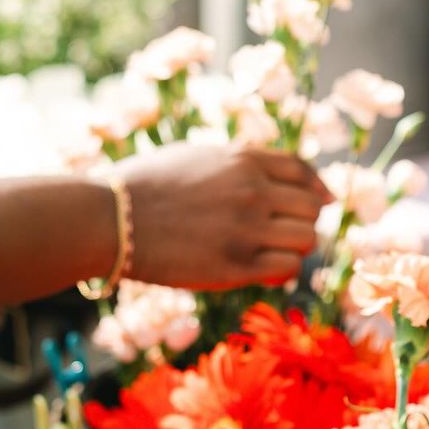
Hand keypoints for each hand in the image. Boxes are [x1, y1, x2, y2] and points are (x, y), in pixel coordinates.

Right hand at [116, 144, 330, 290]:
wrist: (108, 218)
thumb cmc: (142, 186)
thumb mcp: (195, 156)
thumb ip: (235, 164)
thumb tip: (269, 179)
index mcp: (242, 159)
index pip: (302, 170)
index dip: (316, 188)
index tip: (320, 201)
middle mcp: (252, 190)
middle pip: (311, 208)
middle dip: (302, 220)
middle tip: (284, 233)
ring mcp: (246, 229)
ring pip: (306, 239)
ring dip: (295, 247)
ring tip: (273, 253)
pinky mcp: (235, 266)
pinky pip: (285, 268)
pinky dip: (282, 270)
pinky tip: (264, 271)